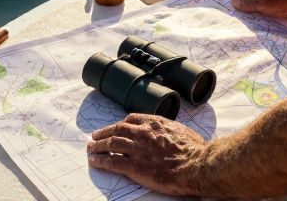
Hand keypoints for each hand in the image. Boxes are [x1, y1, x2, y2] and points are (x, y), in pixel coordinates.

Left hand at [86, 113, 208, 195]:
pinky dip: (100, 160)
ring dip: (98, 146)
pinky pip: (112, 161)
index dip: (121, 123)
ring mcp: (137, 149)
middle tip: (95, 136)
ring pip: (111, 143)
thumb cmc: (195, 150)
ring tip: (91, 148)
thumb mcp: (182, 131)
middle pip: (117, 129)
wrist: (195, 165)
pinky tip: (94, 161)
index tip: (116, 126)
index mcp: (155, 123)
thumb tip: (171, 134)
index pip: (132, 119)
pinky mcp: (134, 166)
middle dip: (104, 132)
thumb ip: (170, 131)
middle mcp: (143, 133)